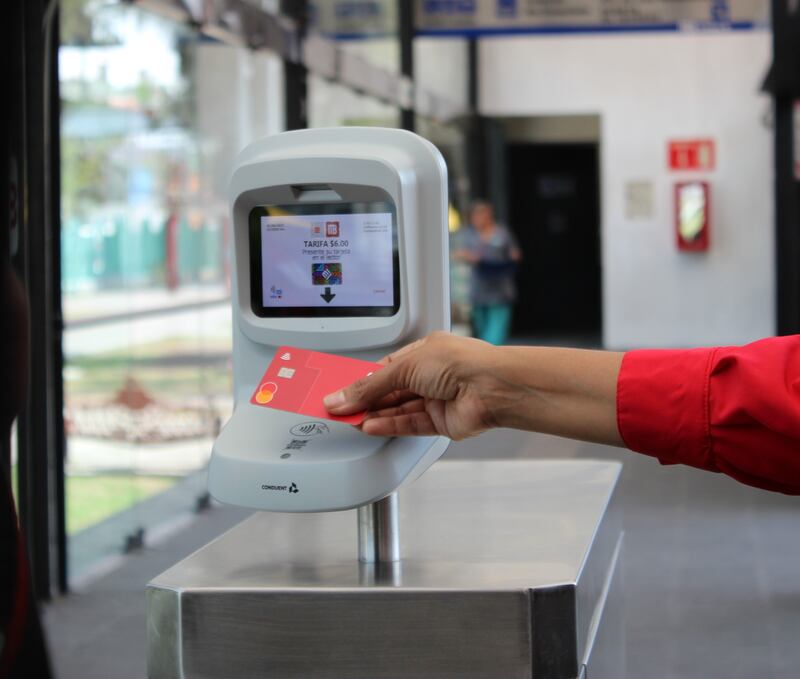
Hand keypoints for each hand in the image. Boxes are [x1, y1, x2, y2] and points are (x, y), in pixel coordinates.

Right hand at [323, 332, 501, 439]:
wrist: (492, 388)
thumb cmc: (461, 363)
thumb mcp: (404, 367)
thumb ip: (370, 387)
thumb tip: (343, 396)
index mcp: (424, 352)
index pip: (385, 368)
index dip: (362, 381)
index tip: (341, 391)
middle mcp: (432, 375)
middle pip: (391, 390)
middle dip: (365, 400)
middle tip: (340, 409)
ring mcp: (438, 399)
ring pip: (399, 409)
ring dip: (375, 415)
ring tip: (351, 420)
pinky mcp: (442, 421)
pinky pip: (410, 424)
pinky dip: (390, 426)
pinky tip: (371, 427)